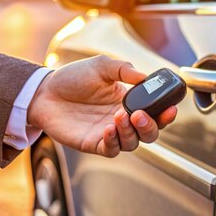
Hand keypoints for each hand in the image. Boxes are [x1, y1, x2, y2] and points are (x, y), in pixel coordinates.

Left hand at [28, 55, 176, 156]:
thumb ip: (124, 69)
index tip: (171, 107)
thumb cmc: (72, 78)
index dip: (165, 113)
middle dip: (150, 126)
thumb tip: (145, 77)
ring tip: (119, 116)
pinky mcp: (93, 143)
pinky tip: (108, 128)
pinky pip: (111, 149)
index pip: (154, 112)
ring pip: (132, 143)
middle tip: (140, 115)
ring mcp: (108, 133)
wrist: (45, 91)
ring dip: (130, 132)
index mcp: (127, 101)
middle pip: (148, 133)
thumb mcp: (101, 66)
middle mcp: (121, 119)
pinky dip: (113, 141)